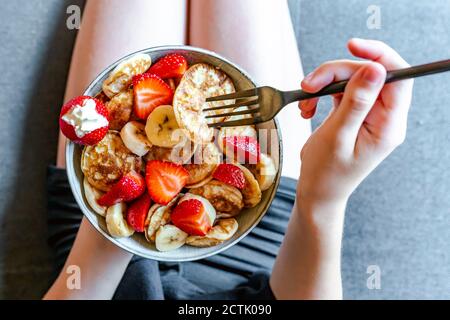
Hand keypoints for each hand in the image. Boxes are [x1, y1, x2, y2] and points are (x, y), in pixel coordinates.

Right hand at [297, 39, 413, 202]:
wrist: (317, 191)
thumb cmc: (326, 173)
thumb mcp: (338, 137)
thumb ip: (356, 102)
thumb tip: (375, 69)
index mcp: (388, 126)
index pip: (397, 77)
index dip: (377, 56)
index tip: (351, 46)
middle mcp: (382, 117)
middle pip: (366, 75)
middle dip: (335, 74)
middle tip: (309, 85)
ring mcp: (367, 115)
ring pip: (350, 79)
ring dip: (323, 85)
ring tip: (305, 102)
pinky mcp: (353, 113)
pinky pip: (339, 91)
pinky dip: (320, 94)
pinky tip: (307, 108)